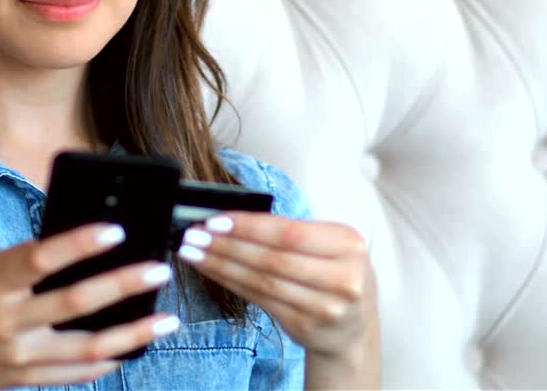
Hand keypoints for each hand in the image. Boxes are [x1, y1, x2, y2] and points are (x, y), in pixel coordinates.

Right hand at [0, 223, 180, 389]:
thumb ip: (24, 263)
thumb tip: (80, 245)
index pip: (39, 260)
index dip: (78, 243)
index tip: (116, 229)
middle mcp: (6, 323)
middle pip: (74, 303)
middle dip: (123, 285)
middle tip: (159, 269)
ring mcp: (19, 357)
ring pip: (88, 347)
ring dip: (133, 333)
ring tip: (167, 319)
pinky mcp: (28, 379)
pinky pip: (78, 373)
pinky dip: (109, 360)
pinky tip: (135, 346)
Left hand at [177, 213, 378, 384]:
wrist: (352, 327)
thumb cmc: (335, 272)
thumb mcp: (330, 245)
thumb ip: (291, 232)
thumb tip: (234, 219)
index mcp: (349, 245)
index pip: (290, 234)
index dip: (250, 228)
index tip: (216, 221)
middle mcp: (343, 278)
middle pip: (273, 259)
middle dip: (228, 246)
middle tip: (195, 236)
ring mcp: (325, 307)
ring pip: (262, 282)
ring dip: (222, 265)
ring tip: (193, 252)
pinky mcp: (305, 326)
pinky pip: (260, 300)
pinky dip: (231, 283)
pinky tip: (212, 270)